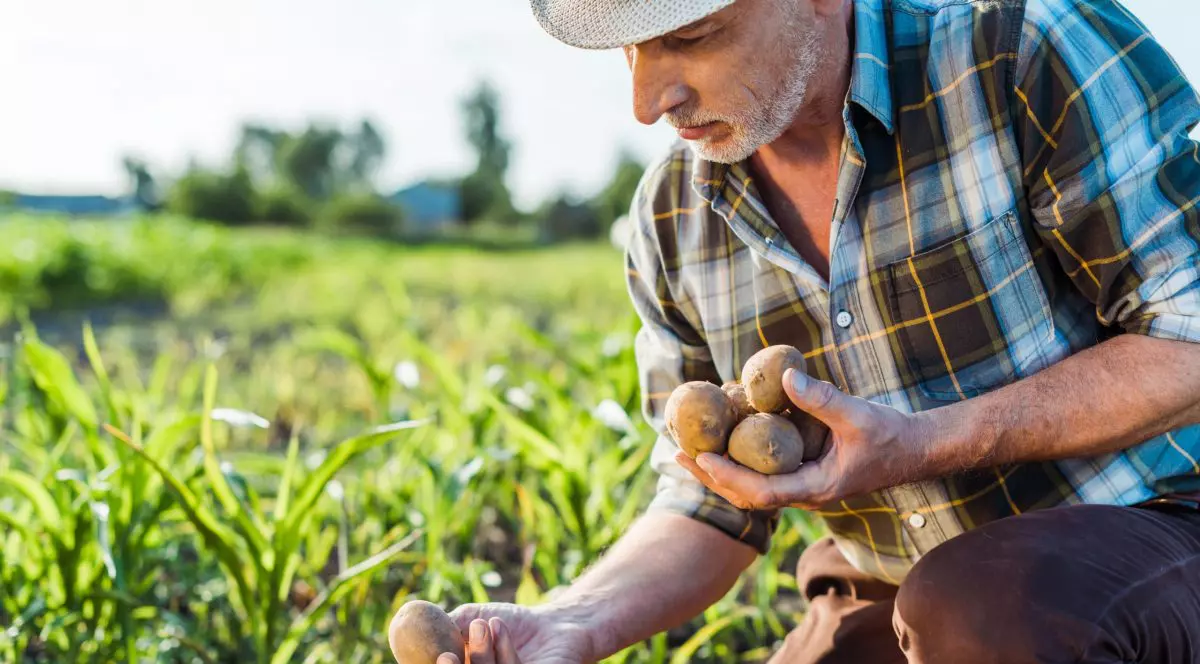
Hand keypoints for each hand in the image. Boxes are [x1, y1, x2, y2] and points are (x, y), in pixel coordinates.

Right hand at [437, 603, 594, 663]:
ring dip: (482, 655)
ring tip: (484, 623)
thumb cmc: (509, 624)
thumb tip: (416, 630)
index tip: (434, 657)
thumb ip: (448, 628)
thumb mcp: (472, 618)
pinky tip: (499, 626)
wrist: (552, 623)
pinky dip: (503, 649)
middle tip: (445, 657)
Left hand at [677, 368, 935, 510]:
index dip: (729, 477)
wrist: (917, 448)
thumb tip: (783, 378)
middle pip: (746, 495)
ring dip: (719, 469)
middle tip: (675, 454)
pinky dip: (739, 458)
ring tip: (686, 449)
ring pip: (751, 486)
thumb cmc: (892, 435)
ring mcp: (802, 484)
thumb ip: (822, 400)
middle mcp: (804, 492)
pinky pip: (763, 471)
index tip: (702, 458)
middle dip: (710, 476)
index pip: (761, 493)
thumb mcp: (858, 415)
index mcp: (815, 488)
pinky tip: (722, 438)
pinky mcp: (804, 471)